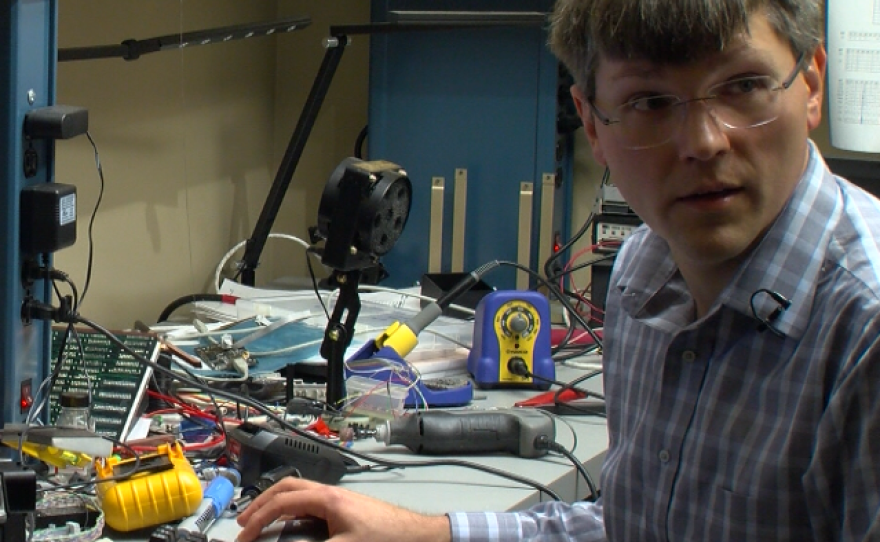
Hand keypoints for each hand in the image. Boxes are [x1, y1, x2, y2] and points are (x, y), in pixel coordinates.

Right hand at [235, 477, 451, 541]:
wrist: (418, 536)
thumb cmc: (387, 538)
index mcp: (328, 498)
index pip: (282, 501)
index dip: (258, 518)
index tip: (245, 535)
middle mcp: (332, 493)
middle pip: (288, 488)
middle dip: (263, 503)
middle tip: (245, 523)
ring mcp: (340, 499)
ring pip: (300, 494)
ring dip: (279, 505)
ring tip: (263, 522)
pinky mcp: (347, 508)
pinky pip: (312, 503)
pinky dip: (295, 511)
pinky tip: (293, 525)